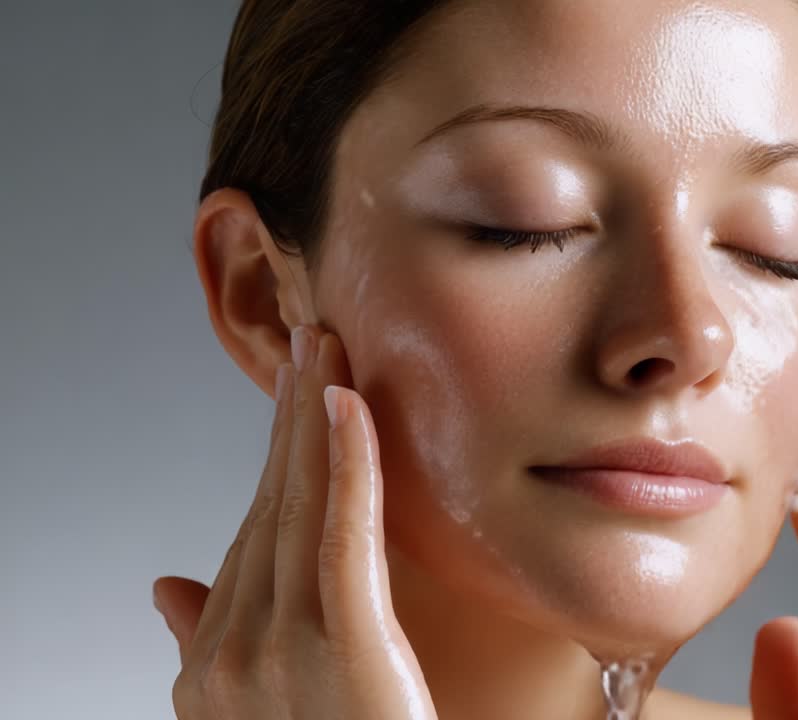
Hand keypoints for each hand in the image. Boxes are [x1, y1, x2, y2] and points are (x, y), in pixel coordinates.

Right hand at [151, 325, 435, 718]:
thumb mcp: (249, 715)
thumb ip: (206, 646)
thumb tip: (165, 587)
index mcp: (213, 660)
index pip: (248, 534)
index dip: (272, 459)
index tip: (293, 393)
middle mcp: (231, 649)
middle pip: (268, 506)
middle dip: (288, 416)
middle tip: (309, 339)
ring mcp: (280, 647)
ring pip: (298, 505)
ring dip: (312, 415)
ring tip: (326, 347)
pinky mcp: (345, 645)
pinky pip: (343, 535)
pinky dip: (344, 461)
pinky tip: (344, 401)